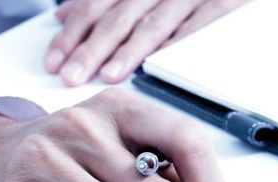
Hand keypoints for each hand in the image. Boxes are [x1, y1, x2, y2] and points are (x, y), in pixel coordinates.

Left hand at [44, 0, 250, 85]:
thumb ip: (102, 0)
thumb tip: (65, 15)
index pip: (94, 7)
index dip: (72, 35)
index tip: (54, 62)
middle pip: (118, 18)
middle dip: (92, 49)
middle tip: (73, 77)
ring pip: (153, 23)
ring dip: (130, 51)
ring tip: (110, 76)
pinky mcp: (223, 2)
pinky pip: (199, 23)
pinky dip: (179, 42)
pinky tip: (162, 63)